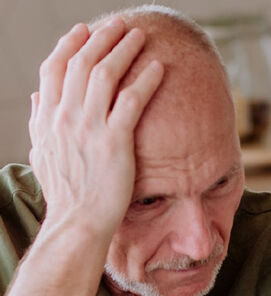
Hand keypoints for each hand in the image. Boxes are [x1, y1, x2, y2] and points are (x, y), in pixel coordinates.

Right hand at [28, 18, 163, 242]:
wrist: (77, 223)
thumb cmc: (65, 195)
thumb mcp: (41, 155)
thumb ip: (39, 124)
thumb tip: (38, 99)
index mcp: (47, 118)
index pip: (55, 68)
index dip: (70, 45)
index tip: (84, 31)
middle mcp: (66, 116)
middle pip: (83, 62)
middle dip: (102, 38)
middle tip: (120, 25)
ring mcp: (90, 127)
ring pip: (107, 74)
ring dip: (125, 49)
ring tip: (140, 36)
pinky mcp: (115, 141)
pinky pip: (132, 100)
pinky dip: (146, 80)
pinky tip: (159, 68)